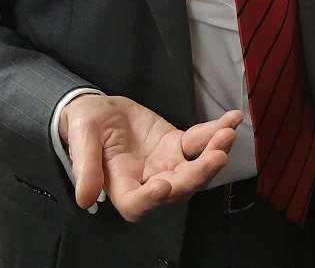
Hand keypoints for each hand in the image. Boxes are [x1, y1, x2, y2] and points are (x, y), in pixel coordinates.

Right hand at [59, 94, 242, 221]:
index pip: (137, 204)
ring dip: (212, 154)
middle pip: (176, 189)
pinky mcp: (176, 145)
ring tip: (227, 135)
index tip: (164, 185)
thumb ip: (86, 167)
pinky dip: (216, 131)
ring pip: (193, 168)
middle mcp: (148, 181)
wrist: (98, 111)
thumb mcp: (81, 139)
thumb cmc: (85, 126)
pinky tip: (232, 119)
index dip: (151, 200)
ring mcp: (166, 164)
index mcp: (121, 186)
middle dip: (198, 175)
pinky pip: (199, 142)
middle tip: (216, 156)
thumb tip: (84, 199)